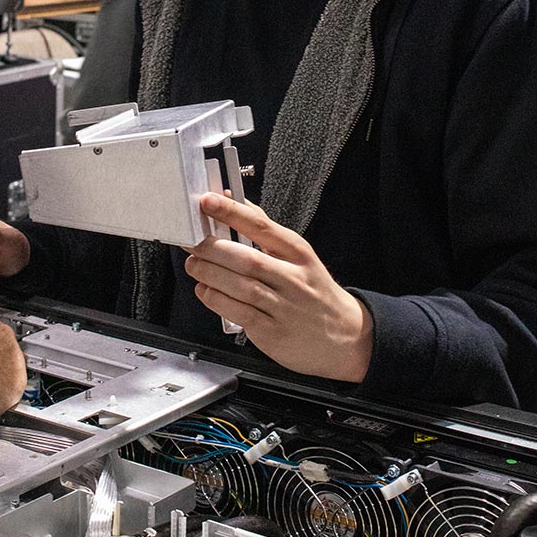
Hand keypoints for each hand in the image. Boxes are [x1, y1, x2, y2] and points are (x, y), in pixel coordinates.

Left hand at [185, 193, 373, 382]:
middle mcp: (293, 279)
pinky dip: (216, 299)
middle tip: (191, 241)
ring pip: (240, 285)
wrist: (345, 336)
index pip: (262, 226)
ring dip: (209, 273)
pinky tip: (206, 290)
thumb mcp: (299, 257)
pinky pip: (238, 312)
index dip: (231, 212)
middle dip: (211, 248)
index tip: (208, 201)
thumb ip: (264, 231)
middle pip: (246, 258)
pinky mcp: (272, 331)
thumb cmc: (314, 292)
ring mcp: (284, 307)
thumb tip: (231, 200)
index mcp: (299, 253)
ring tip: (194, 264)